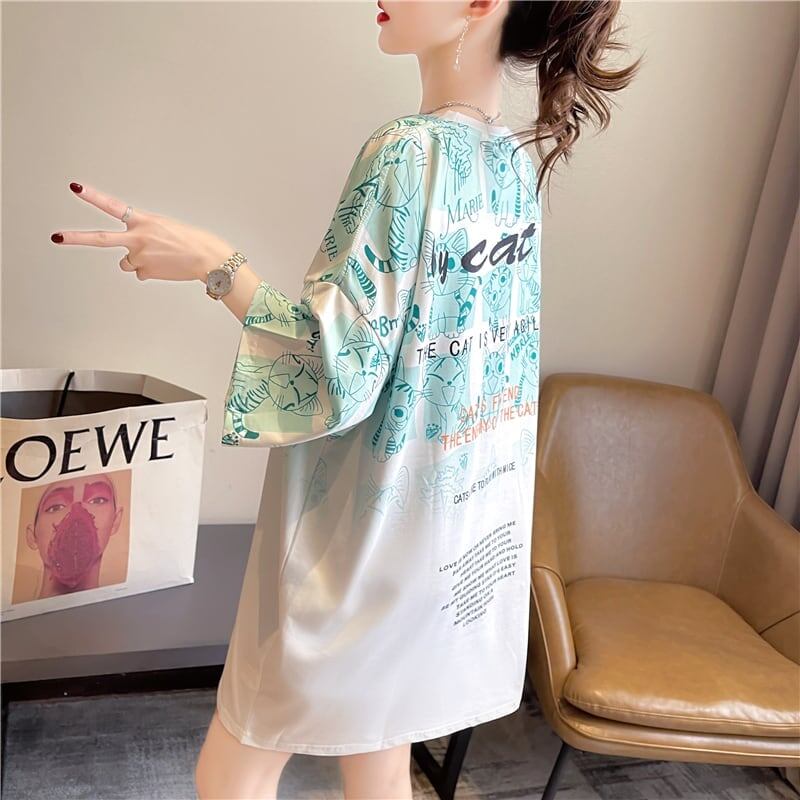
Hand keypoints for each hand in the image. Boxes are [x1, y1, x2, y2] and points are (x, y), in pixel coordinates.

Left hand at [51, 181, 235, 283]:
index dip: (93, 197)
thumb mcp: (164, 227)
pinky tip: (165, 267)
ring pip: (126, 263)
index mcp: (143, 221)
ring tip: (159, 258)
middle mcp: (137, 238)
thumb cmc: (190, 241)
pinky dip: (151, 271)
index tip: (75, 188)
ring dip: (138, 261)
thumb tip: (129, 258)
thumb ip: (142, 235)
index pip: (113, 206)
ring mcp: (139, 256)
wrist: (207, 258)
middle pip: (100, 239)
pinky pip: (140, 273)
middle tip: (56, 237)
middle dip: (76, 238)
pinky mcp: (145, 272)